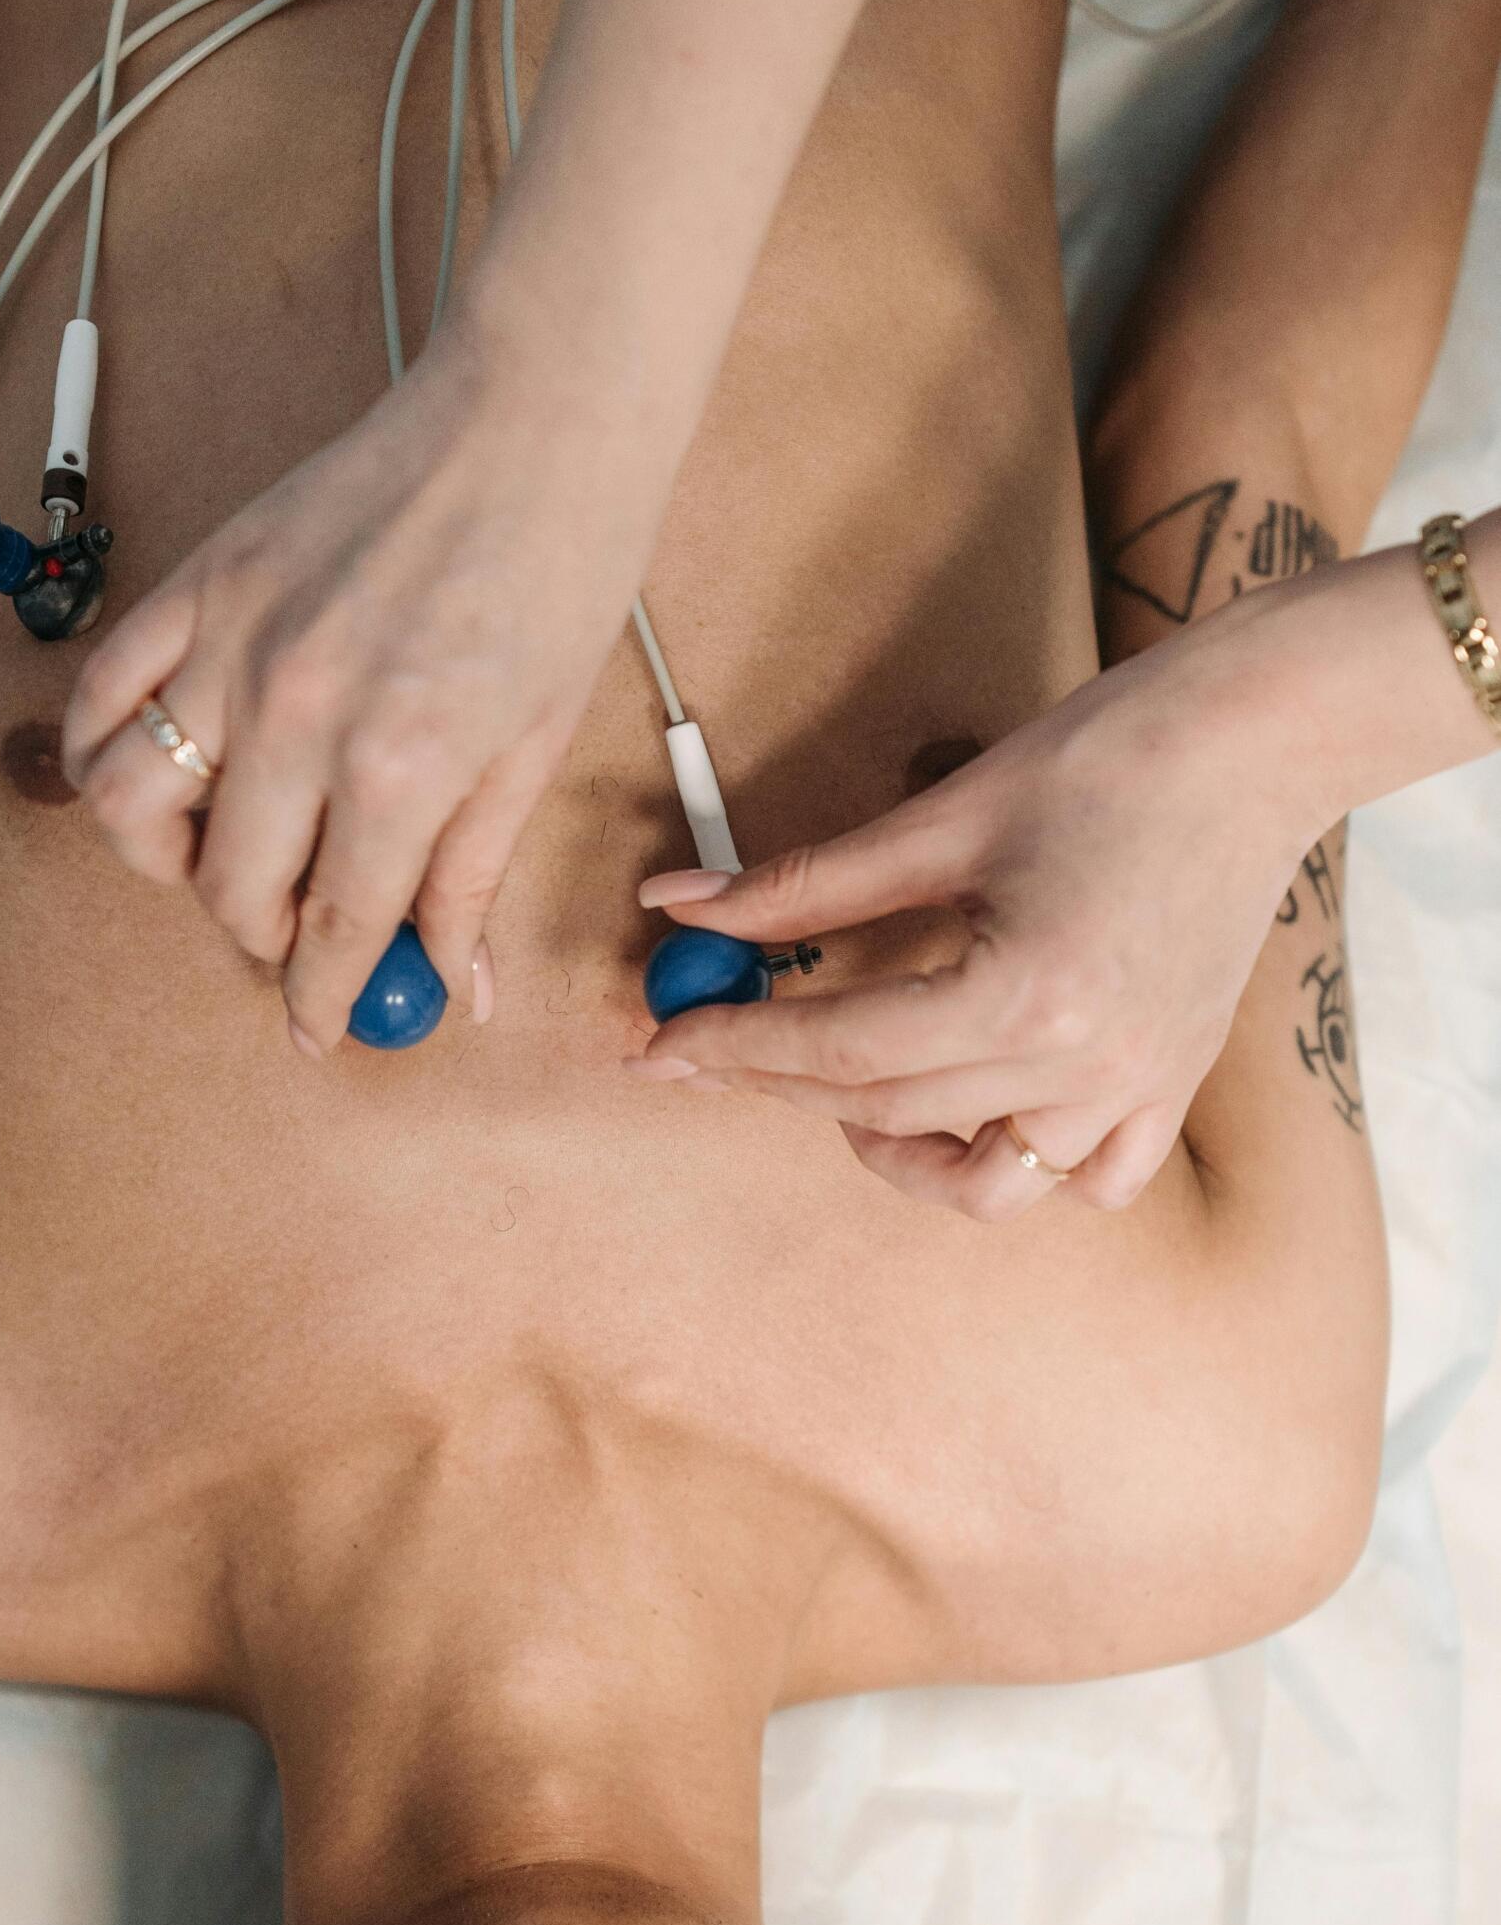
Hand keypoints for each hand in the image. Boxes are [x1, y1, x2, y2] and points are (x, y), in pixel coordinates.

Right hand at [61, 309, 671, 1051]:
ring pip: (128, 802)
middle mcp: (297, 714)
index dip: (323, 1000)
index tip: (317, 1030)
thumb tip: (455, 982)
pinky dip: (103, 753)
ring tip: (219, 853)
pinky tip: (157, 772)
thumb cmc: (561, 570)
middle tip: (299, 927)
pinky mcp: (197, 581)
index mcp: (399, 766)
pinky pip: (102, 695)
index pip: (335, 930)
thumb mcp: (534, 745)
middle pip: (229, 884)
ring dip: (164, 857)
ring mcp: (232, 643)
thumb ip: (472, 869)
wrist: (535, 416)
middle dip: (260, 934)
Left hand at [630, 606, 1323, 1217]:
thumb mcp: (943, 816)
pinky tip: (975, 1107)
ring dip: (899, 1153)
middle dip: (781, 1085)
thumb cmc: (1113, 753)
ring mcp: (1138, 1085)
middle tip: (713, 1049)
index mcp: (1023, 992)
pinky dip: (1022, 1165)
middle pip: (890, 1113)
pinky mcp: (1175, 1081)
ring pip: (990, 1185)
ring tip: (850, 1094)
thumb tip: (680, 905)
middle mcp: (1083, 1063)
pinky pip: (1090, 1181)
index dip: (734, 1048)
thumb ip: (805, 882)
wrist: (1264, 739)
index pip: (838, 1050)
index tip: (660, 1045)